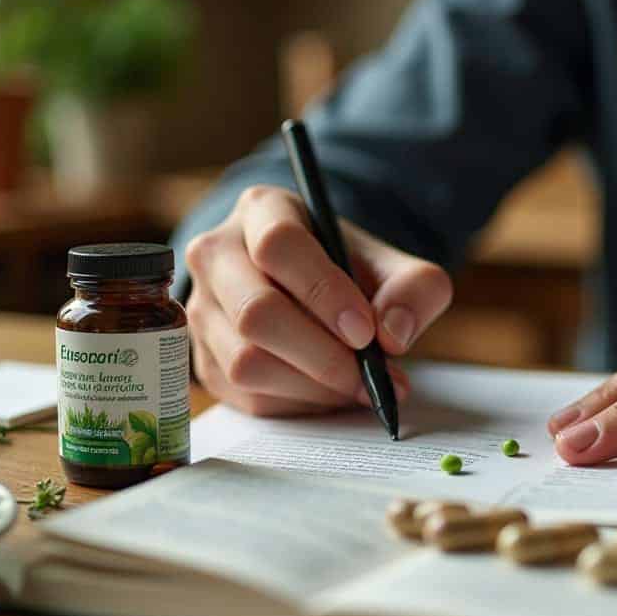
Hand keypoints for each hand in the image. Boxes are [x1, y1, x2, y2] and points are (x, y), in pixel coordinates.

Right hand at [184, 185, 452, 415]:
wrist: (313, 289)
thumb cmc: (350, 272)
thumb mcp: (393, 266)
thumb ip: (414, 290)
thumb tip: (392, 335)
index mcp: (261, 210)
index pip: (278, 245)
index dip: (323, 293)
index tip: (365, 331)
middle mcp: (216, 254)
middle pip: (255, 312)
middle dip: (321, 355)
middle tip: (369, 376)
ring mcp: (202, 309)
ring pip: (246, 362)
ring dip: (312, 387)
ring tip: (357, 386)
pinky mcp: (204, 359)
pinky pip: (247, 396)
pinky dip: (298, 404)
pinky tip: (330, 392)